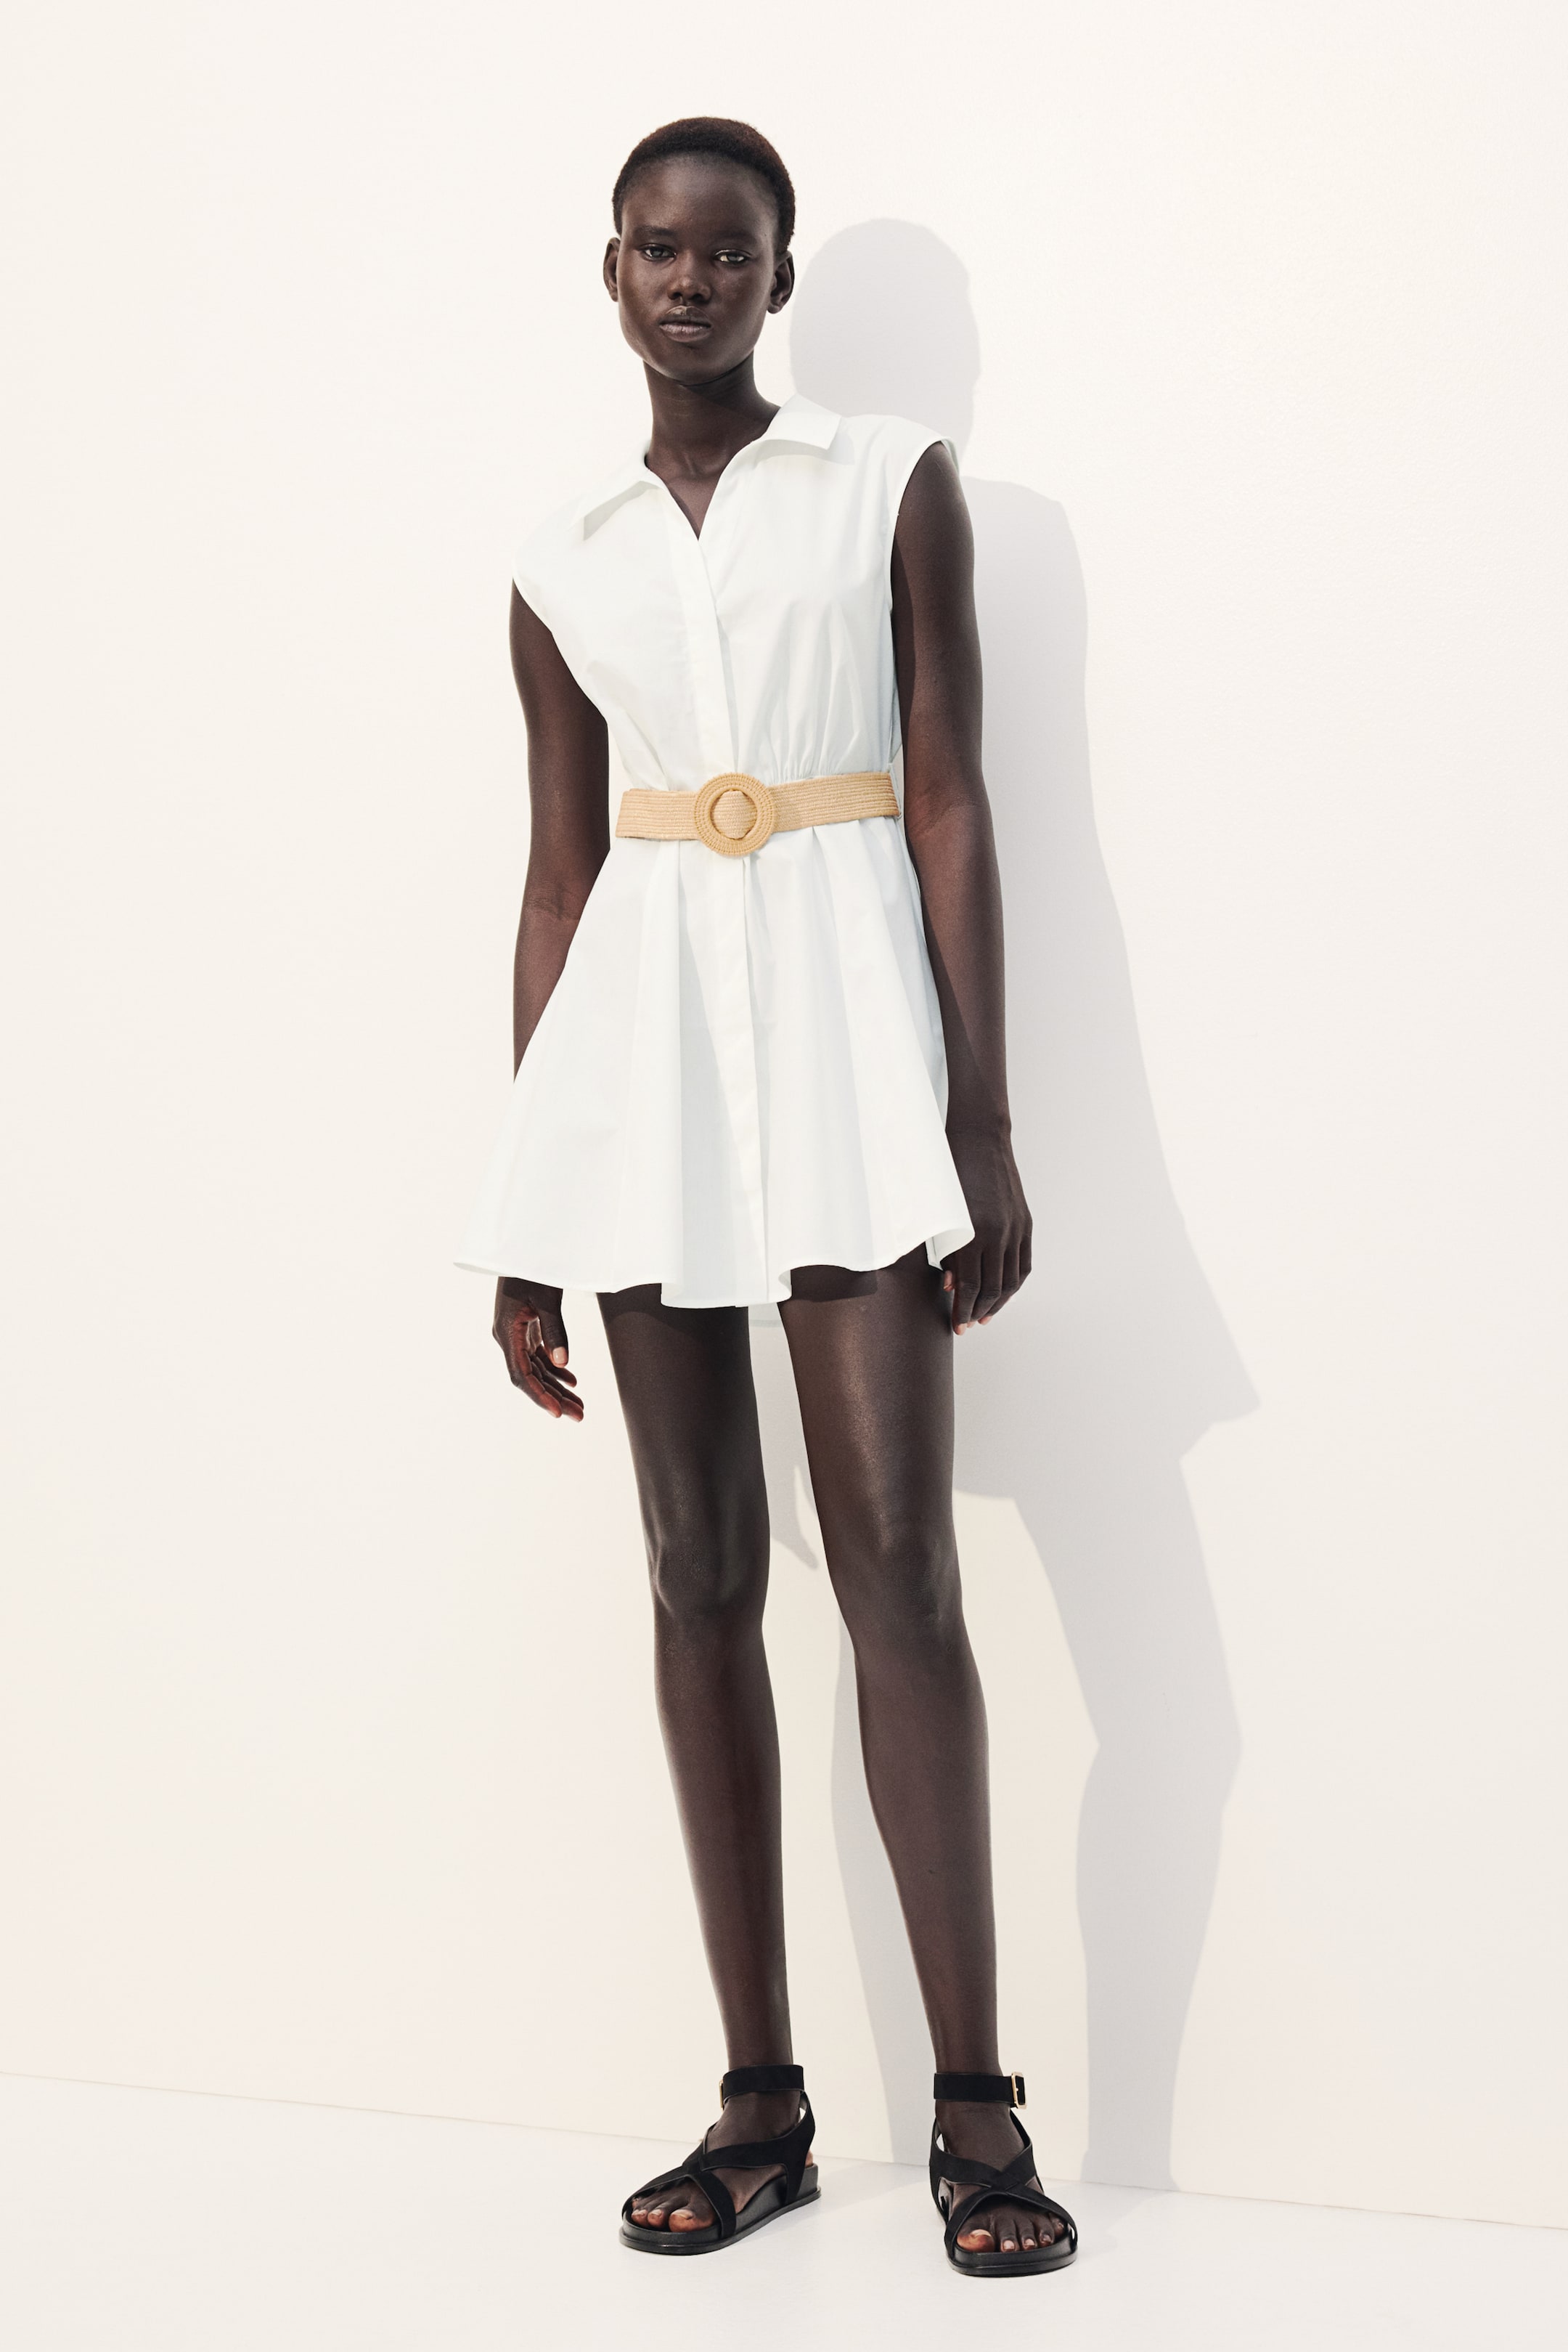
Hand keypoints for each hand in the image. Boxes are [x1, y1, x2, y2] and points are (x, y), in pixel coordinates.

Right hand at [492, 1278, 582, 1419]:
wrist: (522, 1247)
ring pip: (536, 1369)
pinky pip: (538, 1356)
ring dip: (556, 1386)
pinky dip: (554, 1368)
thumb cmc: (534, 1268)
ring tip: (579, 1404)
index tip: (557, 1413)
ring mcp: (515, 1334)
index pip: (521, 1375)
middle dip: (554, 1397)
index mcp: (507, 1333)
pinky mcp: (524, 1328)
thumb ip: (555, 1331)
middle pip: (531, 1376)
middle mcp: (507, 1337)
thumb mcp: (547, 1299)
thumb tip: (563, 1363)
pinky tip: (571, 1380)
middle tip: (579, 1415)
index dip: (539, 1396)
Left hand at [941, 1130, 1031, 1332]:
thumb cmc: (948, 1171)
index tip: (956, 1325)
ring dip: (999, 1302)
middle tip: (966, 1325)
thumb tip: (952, 1286)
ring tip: (984, 1315)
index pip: (970, 1286)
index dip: (962, 1310)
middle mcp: (999, 1233)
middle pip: (992, 1288)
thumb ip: (946, 1251)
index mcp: (973, 1232)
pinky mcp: (1025, 1221)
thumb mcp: (939, 1212)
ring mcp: (1015, 1227)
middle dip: (978, 1312)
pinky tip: (1003, 1293)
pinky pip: (1024, 1263)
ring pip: (1011, 1280)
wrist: (979, 1138)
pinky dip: (1014, 1283)